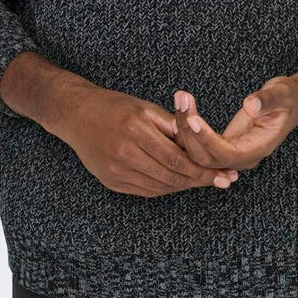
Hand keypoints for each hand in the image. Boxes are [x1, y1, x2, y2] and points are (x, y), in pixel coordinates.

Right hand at [60, 83, 239, 197]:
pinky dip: (165, 188)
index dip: (201, 169)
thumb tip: (198, 140)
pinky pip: (145, 191)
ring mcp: (116, 172)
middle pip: (170, 176)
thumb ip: (171, 124)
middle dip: (199, 180)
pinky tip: (178, 182)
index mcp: (136, 130)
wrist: (76, 115)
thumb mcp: (144, 107)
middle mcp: (125, 154)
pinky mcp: (111, 182)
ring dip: (184, 186)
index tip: (222, 173)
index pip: (176, 158)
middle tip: (222, 181)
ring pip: (159, 187)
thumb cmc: (113, 106)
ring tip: (204, 182)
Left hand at [173, 75, 297, 171]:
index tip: (194, 119)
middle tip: (181, 99)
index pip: (227, 154)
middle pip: (208, 157)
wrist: (291, 103)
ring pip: (200, 153)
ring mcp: (233, 153)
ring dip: (186, 128)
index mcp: (259, 148)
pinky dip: (189, 130)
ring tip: (180, 98)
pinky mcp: (225, 144)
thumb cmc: (287, 98)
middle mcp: (244, 156)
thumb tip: (250, 105)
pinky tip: (181, 110)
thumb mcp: (281, 94)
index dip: (208, 139)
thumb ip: (267, 101)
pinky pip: (201, 146)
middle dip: (191, 131)